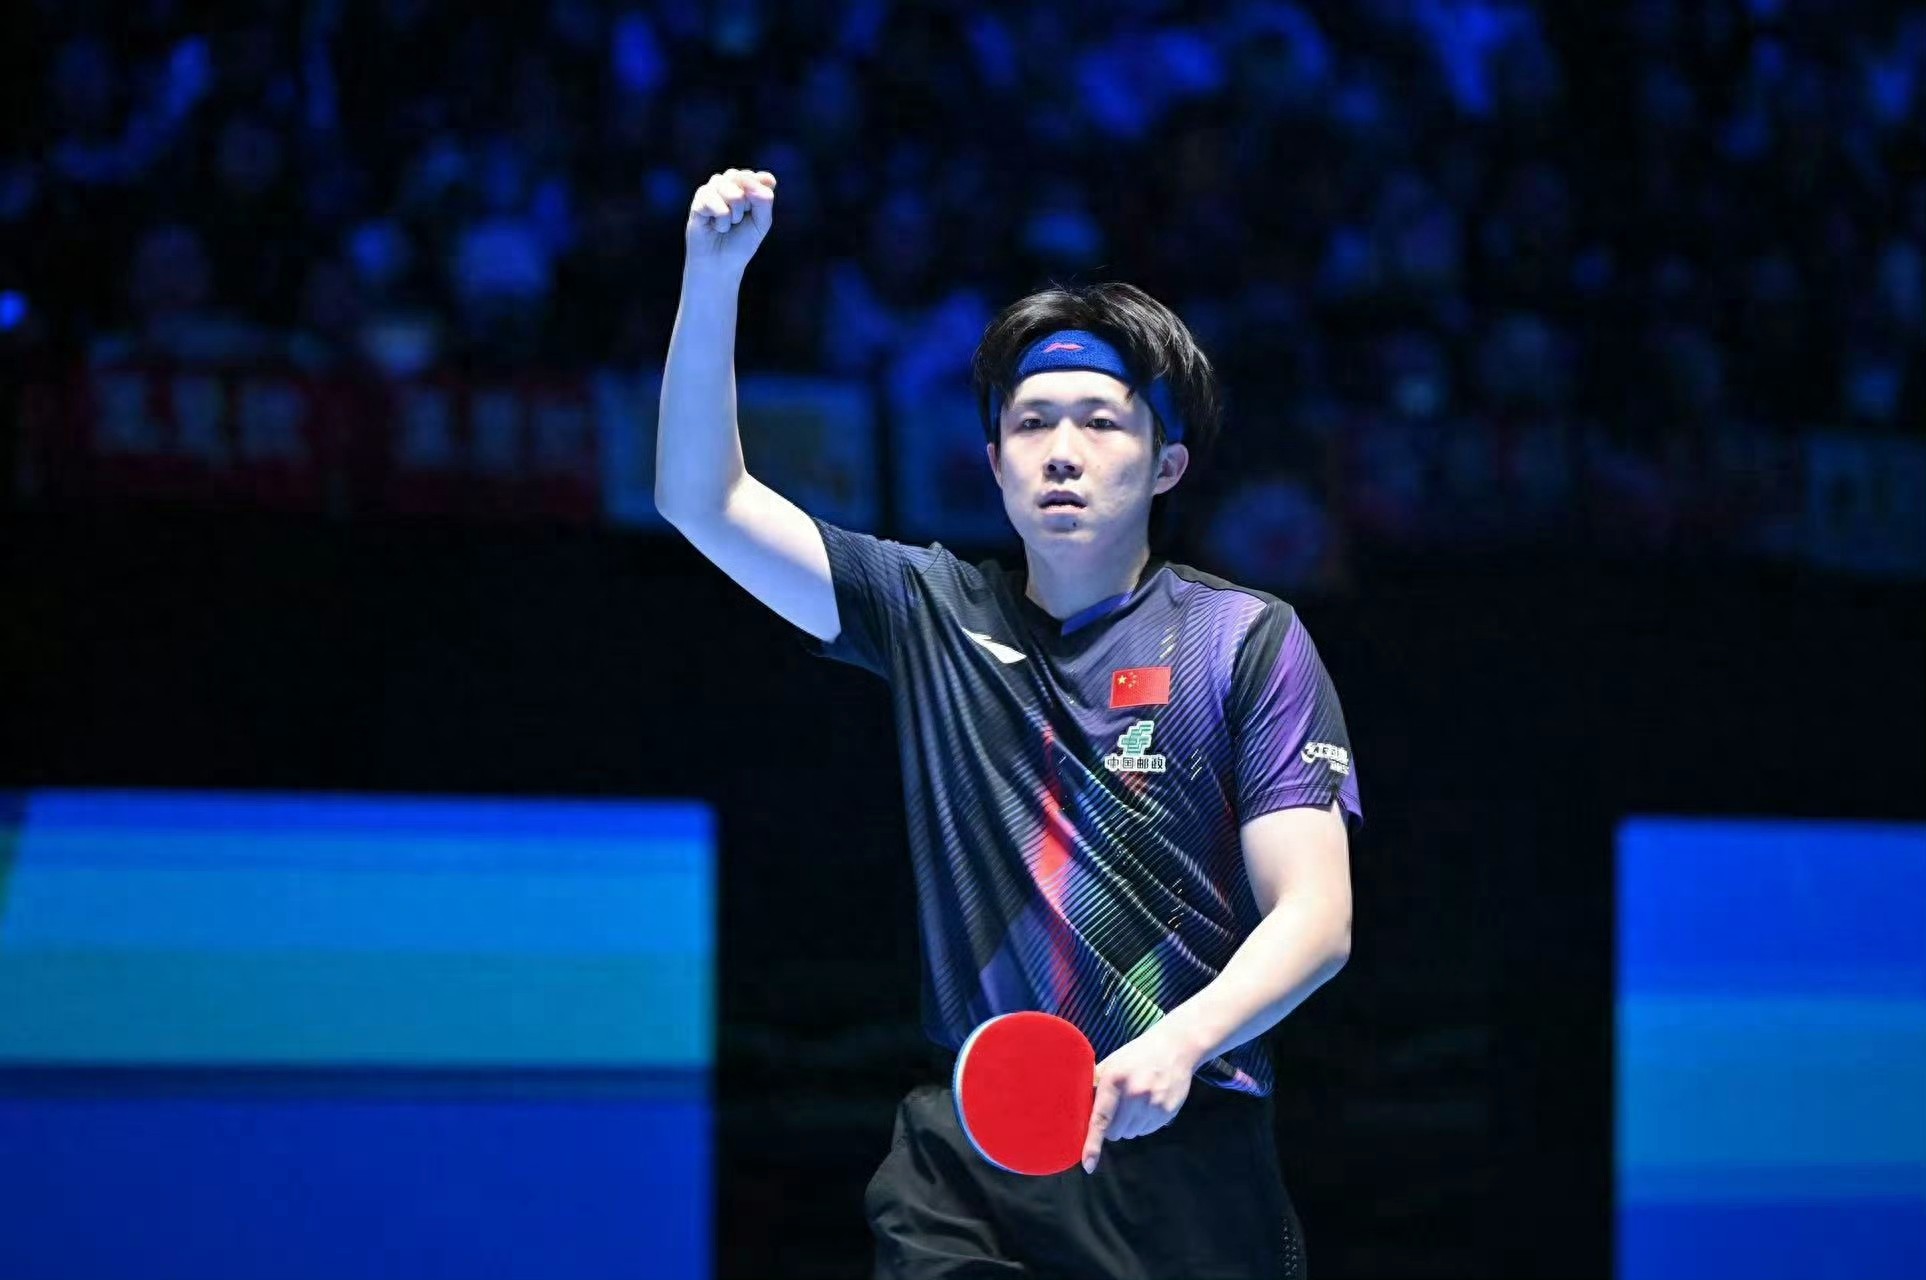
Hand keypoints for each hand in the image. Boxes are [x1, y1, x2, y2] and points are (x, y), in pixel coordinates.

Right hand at [684, 168, 776, 275]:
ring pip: (733, 192)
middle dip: (748, 207)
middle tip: (738, 221)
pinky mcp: (699, 199)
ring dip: (734, 215)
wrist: (720, 264)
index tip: (755, 216)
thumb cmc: (741, 242)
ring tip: (727, 224)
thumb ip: (764, 199)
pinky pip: (716, 203)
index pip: (764, 179)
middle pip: (747, 181)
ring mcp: (713, 189)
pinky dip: (721, 221)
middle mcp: (730, 182)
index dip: (763, 201)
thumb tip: (746, 180)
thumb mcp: (762, 222)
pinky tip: (715, 227)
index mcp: (748, 185)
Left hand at [1080, 1023, 1198, 1173]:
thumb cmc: (1135, 1056)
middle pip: (1115, 1132)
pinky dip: (1144, 1122)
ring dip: (1129, 1124)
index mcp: (1115, 1080)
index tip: (1088, 1164)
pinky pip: (1147, 1130)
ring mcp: (1154, 1104)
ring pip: (1131, 1133)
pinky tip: (1149, 1101)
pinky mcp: (1168, 1111)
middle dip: (1112, 1125)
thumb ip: (1094, 1085)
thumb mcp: (1111, 1064)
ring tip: (1136, 1100)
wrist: (1175, 1047)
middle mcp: (1135, 1094)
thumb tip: (1074, 1108)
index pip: (1101, 1119)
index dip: (1093, 1144)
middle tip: (1118, 1106)